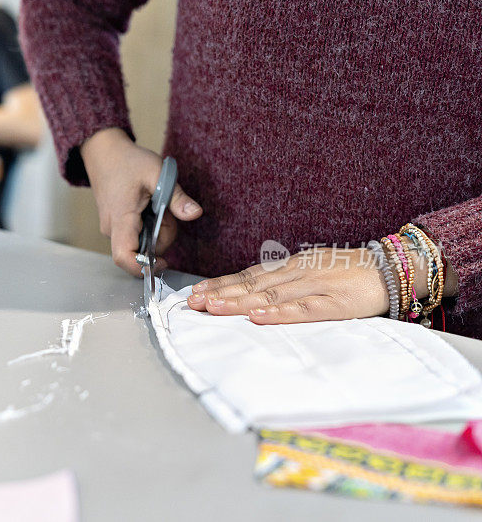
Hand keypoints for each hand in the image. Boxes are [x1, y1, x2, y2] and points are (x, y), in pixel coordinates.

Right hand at [80, 128, 202, 275]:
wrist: (104, 153)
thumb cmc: (128, 161)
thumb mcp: (157, 174)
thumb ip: (176, 197)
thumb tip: (195, 213)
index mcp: (121, 218)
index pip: (124, 257)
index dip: (144, 267)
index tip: (164, 261)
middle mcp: (112, 229)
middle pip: (141, 252)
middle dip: (161, 238)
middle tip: (166, 212)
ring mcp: (111, 229)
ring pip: (141, 245)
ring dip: (156, 231)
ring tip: (156, 205)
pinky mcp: (115, 227)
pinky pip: (136, 237)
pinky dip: (148, 227)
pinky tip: (148, 209)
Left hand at [186, 247, 392, 323]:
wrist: (393, 268)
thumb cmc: (348, 273)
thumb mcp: (311, 272)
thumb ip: (284, 284)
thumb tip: (253, 298)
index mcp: (290, 267)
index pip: (248, 276)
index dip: (221, 283)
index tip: (196, 292)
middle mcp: (296, 273)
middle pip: (251, 284)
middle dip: (220, 293)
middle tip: (193, 302)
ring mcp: (314, 286)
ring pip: (270, 295)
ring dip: (239, 302)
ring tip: (214, 307)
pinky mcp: (333, 303)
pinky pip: (302, 309)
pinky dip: (278, 314)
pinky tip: (258, 318)